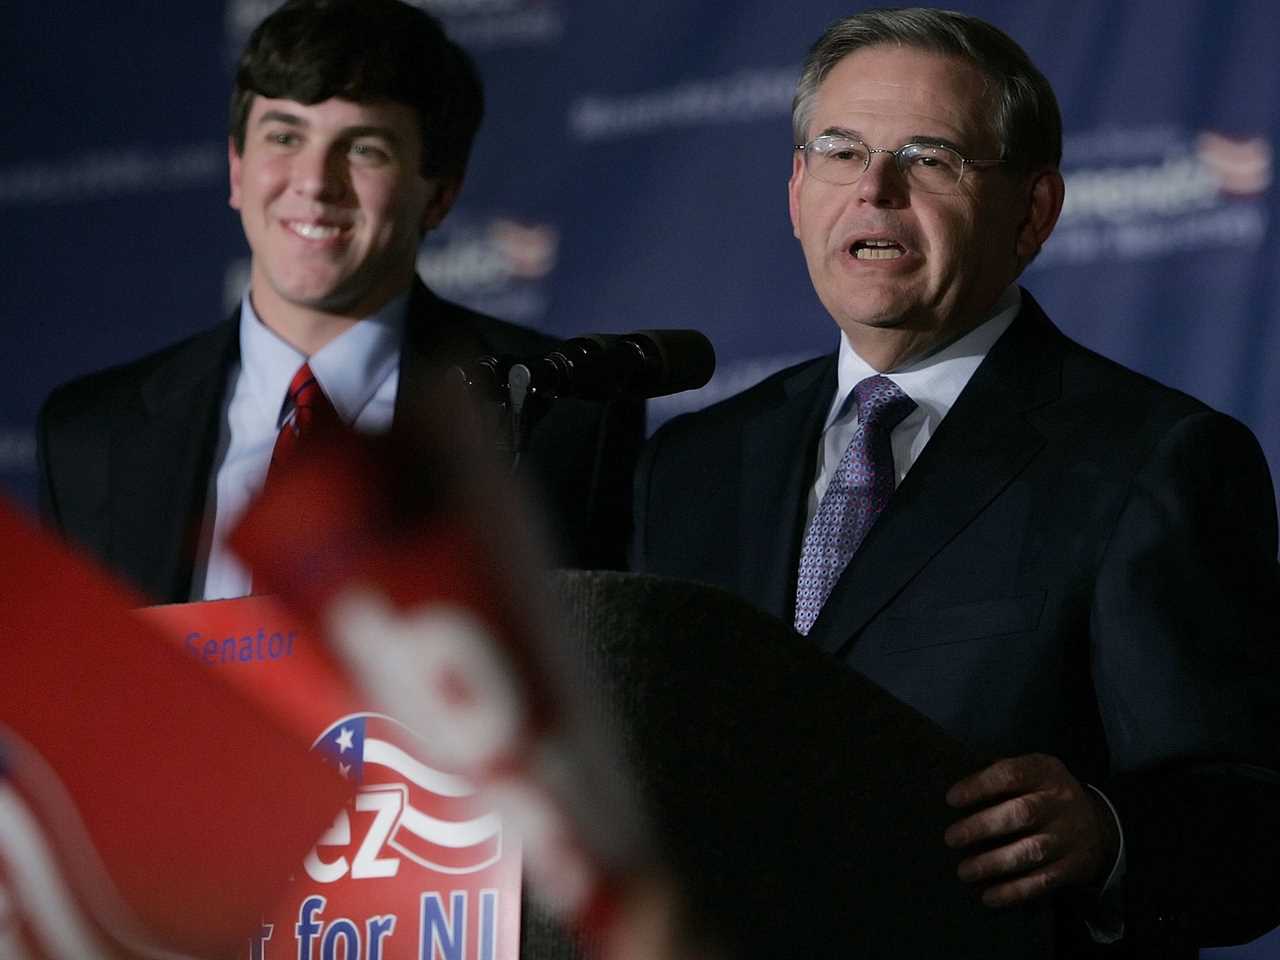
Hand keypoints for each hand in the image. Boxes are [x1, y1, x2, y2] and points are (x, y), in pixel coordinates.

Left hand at [943, 753, 1118, 907]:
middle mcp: (1060, 802)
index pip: (1011, 774)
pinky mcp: (1073, 866)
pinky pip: (1043, 881)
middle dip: (982, 826)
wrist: (1099, 824)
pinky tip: (989, 896)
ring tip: (964, 871)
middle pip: (1022, 813)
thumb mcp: (1032, 772)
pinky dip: (1014, 891)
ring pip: (1032, 851)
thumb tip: (957, 791)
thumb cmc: (1046, 794)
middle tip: (951, 838)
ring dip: (994, 863)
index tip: (951, 799)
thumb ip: (1001, 774)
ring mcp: (1069, 836)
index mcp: (1045, 772)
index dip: (980, 786)